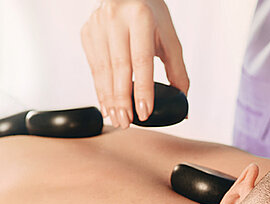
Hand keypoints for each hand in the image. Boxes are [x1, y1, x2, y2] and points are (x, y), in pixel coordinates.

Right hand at [80, 0, 189, 128]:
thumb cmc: (150, 15)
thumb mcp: (169, 36)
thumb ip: (177, 68)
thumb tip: (182, 100)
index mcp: (141, 16)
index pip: (141, 60)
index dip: (143, 88)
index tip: (144, 111)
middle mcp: (115, 18)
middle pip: (118, 67)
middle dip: (123, 99)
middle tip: (127, 122)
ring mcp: (98, 25)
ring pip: (102, 70)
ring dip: (109, 99)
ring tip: (118, 119)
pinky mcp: (87, 33)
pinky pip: (93, 67)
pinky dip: (100, 89)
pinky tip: (107, 105)